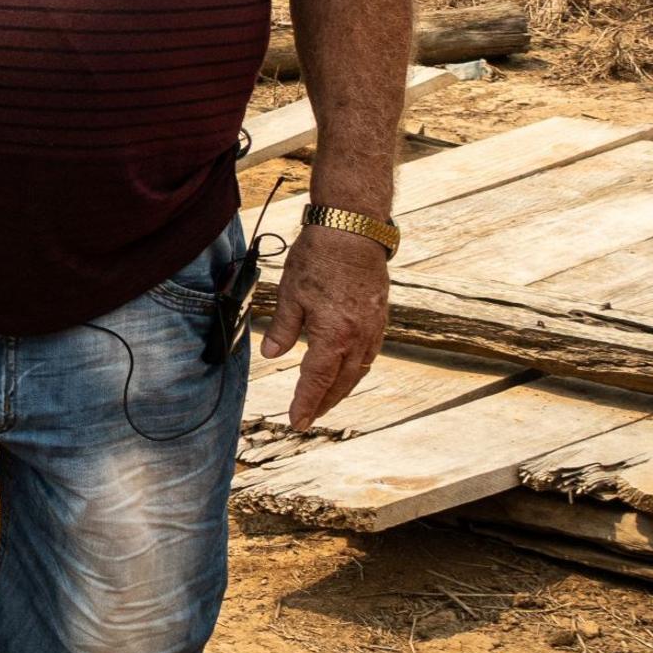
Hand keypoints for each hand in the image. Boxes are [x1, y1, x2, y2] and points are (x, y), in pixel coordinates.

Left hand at [262, 225, 390, 428]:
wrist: (354, 232)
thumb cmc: (318, 259)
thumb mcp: (290, 294)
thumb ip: (282, 329)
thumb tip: (271, 355)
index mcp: (333, 336)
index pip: (316, 381)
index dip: (306, 403)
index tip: (297, 421)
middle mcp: (358, 338)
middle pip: (341, 383)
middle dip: (324, 403)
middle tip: (309, 417)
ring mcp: (373, 329)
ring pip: (359, 370)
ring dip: (342, 388)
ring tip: (326, 399)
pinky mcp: (380, 317)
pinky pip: (370, 353)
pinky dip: (357, 368)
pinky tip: (348, 368)